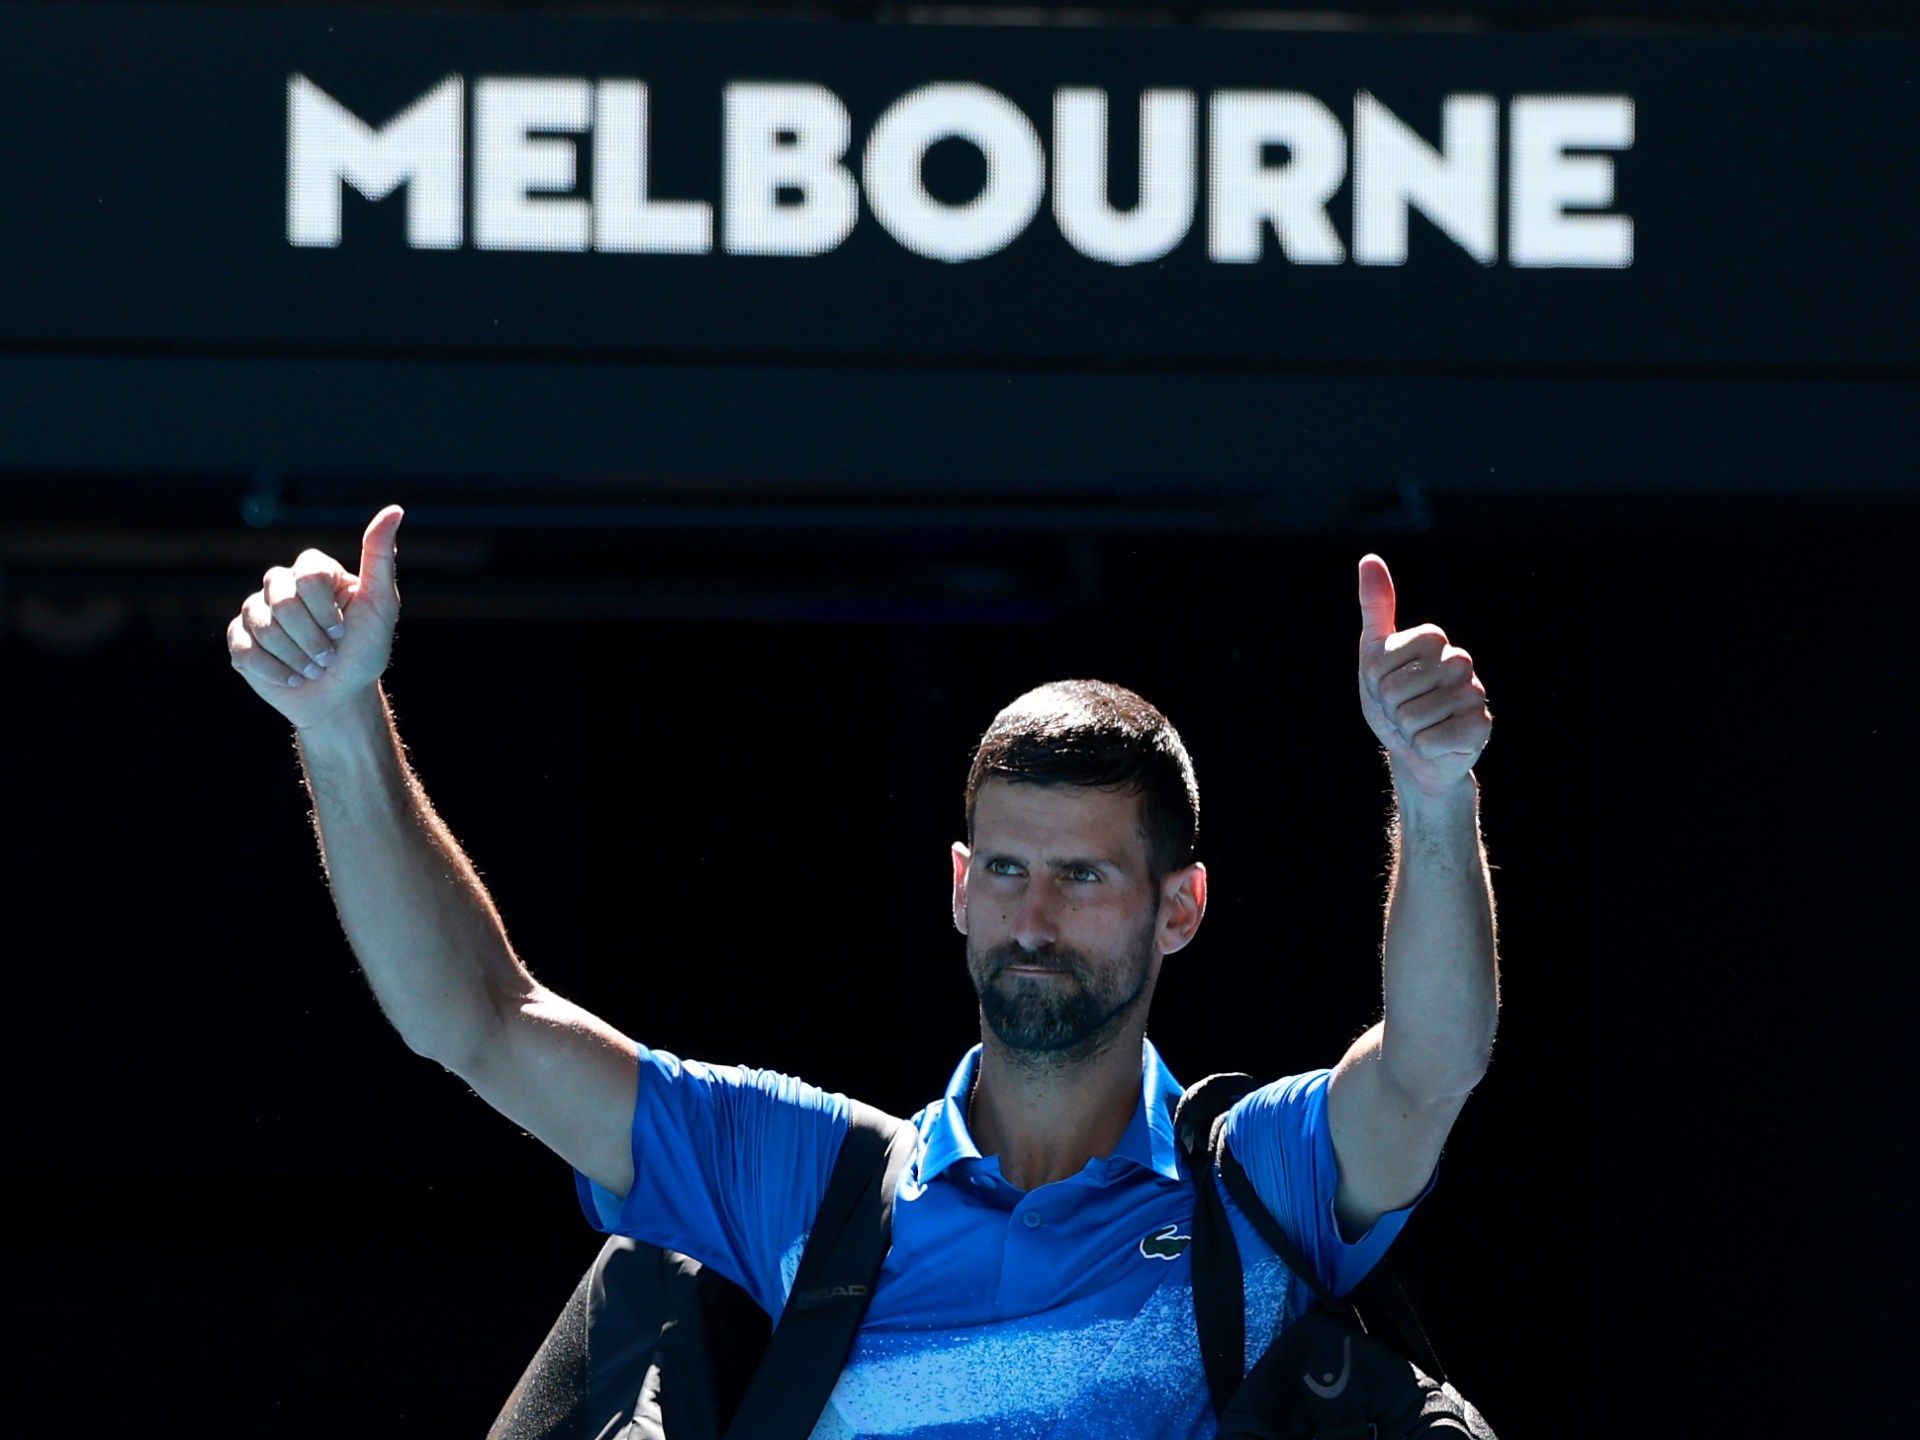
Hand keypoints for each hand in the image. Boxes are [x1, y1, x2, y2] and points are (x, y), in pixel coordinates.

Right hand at [227, 506, 403, 729]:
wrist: (341, 696)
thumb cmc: (364, 650)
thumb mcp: (381, 604)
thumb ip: (380, 557)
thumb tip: (395, 509)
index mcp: (312, 571)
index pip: (307, 575)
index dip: (325, 609)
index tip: (343, 630)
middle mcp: (281, 585)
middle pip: (283, 601)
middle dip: (311, 637)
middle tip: (328, 655)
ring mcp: (256, 611)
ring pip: (262, 625)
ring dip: (296, 656)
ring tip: (313, 668)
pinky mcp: (239, 640)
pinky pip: (244, 648)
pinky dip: (273, 670)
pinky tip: (292, 678)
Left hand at [1356, 554, 1490, 795]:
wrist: (1415, 752)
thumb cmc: (1395, 701)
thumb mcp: (1376, 655)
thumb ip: (1376, 607)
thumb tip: (1370, 558)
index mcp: (1435, 640)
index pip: (1384, 658)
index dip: (1376, 679)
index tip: (1388, 685)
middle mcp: (1460, 661)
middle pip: (1397, 689)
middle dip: (1390, 708)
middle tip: (1404, 711)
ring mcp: (1474, 694)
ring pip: (1413, 717)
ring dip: (1406, 730)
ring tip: (1419, 727)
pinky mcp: (1480, 727)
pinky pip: (1430, 740)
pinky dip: (1422, 748)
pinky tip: (1434, 744)